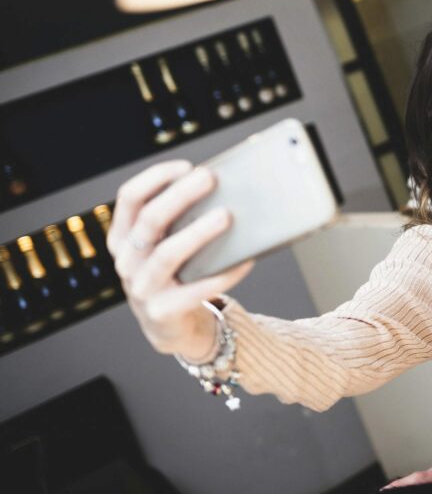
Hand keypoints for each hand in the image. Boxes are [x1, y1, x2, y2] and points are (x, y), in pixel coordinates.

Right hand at [107, 159, 254, 360]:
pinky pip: (195, 290)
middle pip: (150, 220)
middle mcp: (127, 261)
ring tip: (226, 215)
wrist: (171, 326)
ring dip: (198, 232)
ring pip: (168, 254)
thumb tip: (224, 188)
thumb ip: (181, 221)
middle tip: (210, 179)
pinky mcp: (162, 312)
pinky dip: (223, 274)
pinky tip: (245, 261)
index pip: (129, 198)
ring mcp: (141, 288)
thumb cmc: (176, 273)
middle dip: (180, 195)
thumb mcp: (167, 245)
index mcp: (124, 238)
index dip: (155, 178)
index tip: (186, 166)